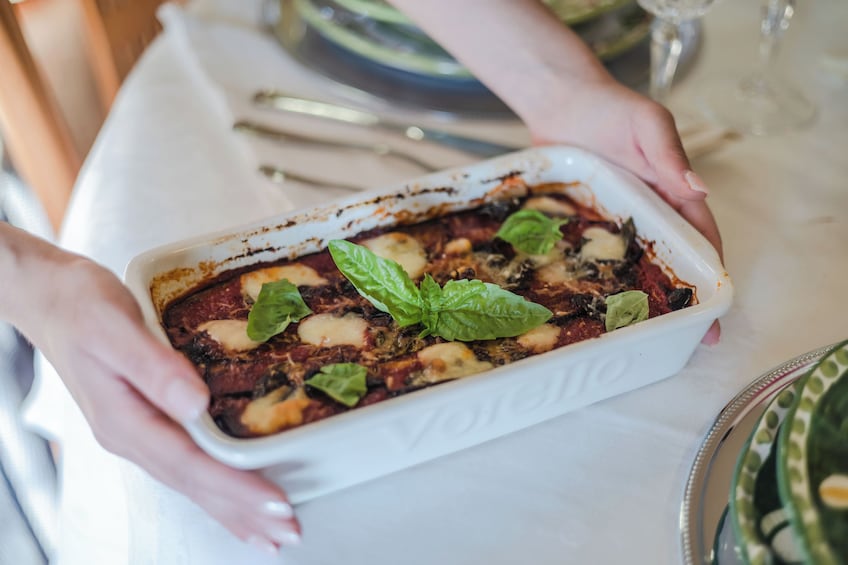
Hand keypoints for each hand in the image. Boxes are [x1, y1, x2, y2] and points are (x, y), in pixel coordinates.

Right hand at [4, 228, 300, 552]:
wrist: (50, 298)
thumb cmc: (80, 305)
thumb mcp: (114, 327)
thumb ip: (154, 367)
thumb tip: (196, 404)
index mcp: (124, 419)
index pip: (189, 463)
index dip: (235, 486)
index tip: (274, 502)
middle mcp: (132, 436)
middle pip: (194, 484)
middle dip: (243, 510)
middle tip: (289, 531)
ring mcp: (137, 433)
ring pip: (192, 480)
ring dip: (233, 506)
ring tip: (271, 531)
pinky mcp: (147, 422)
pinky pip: (187, 463)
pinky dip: (216, 484)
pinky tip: (235, 496)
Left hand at [523, 78, 722, 343]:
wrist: (560, 102)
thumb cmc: (611, 108)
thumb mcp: (648, 124)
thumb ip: (669, 155)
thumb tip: (698, 189)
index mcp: (674, 192)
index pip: (701, 240)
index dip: (711, 277)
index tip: (714, 314)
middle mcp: (650, 210)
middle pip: (672, 260)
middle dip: (680, 299)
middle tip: (683, 341)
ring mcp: (618, 218)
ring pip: (634, 263)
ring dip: (640, 295)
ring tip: (639, 333)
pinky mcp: (588, 220)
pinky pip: (595, 253)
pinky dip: (600, 277)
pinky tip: (592, 303)